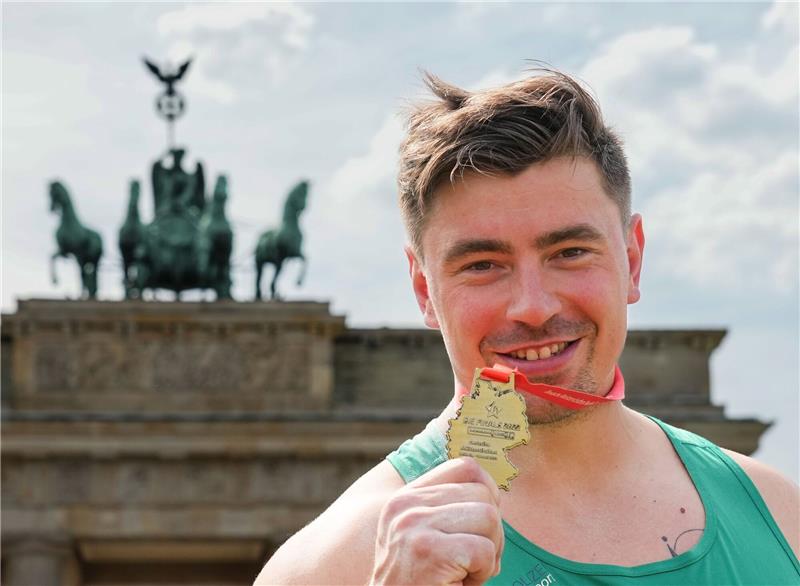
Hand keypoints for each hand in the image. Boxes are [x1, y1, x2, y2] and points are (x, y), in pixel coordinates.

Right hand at [370, 457, 503, 585]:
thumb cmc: (419, 584)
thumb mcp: (421, 536)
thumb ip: (445, 508)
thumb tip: (492, 488)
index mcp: (405, 498)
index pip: (465, 467)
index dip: (488, 491)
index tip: (484, 523)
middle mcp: (405, 506)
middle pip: (483, 494)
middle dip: (492, 530)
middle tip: (473, 559)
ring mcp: (414, 526)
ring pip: (489, 518)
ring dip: (489, 552)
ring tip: (466, 572)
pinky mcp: (428, 551)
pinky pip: (484, 550)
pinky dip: (484, 573)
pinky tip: (461, 583)